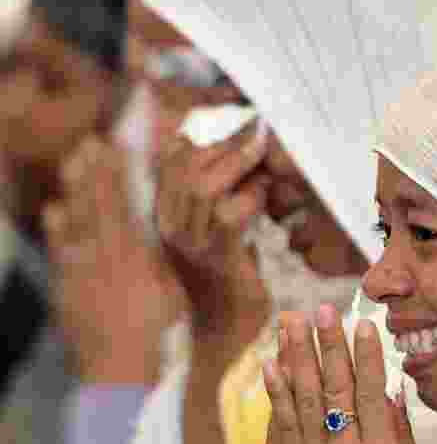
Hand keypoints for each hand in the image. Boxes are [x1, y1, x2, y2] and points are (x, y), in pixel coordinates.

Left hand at [43, 137, 185, 383]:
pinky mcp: (67, 289)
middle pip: (97, 206)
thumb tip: (180, 231)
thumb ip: (167, 259)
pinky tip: (55, 209)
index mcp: (134, 254)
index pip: (123, 204)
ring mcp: (81, 271)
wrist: (119, 371)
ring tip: (72, 162)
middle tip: (89, 142)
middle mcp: (104, 256)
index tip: (115, 147)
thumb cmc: (158, 335)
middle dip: (93, 172)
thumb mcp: (172, 292)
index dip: (117, 174)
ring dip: (75, 191)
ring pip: (76, 222)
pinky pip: (60, 250)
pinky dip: (58, 229)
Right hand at [155, 120, 269, 332]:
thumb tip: (242, 149)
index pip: (170, 157)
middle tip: (256, 128)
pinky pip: (228, 216)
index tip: (232, 114)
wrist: (227, 330)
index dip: (200, 129)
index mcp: (164, 212)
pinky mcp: (216, 260)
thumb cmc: (230, 274)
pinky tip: (266, 192)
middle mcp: (168, 225)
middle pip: (183, 166)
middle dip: (222, 140)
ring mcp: (188, 244)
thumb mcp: (218, 227)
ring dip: (237, 163)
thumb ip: (220, 192)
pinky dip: (250, 196)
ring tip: (262, 154)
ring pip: (202, 186)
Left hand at [263, 306, 429, 443]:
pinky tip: (271, 366)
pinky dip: (274, 396)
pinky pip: (277, 429)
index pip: (371, 392)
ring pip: (297, 402)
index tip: (361, 322)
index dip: (366, 355)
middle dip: (325, 345)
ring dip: (292, 357)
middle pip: (331, 390)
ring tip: (288, 323)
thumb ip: (400, 427)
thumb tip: (391, 384)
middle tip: (319, 309)